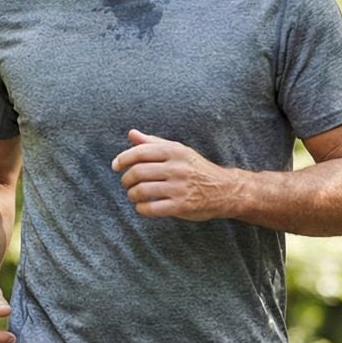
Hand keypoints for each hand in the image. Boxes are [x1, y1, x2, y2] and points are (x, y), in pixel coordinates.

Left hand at [111, 129, 234, 220]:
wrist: (225, 190)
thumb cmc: (196, 169)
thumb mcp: (179, 151)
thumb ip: (154, 143)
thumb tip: (131, 134)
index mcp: (175, 151)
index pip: (140, 152)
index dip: (122, 159)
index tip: (116, 166)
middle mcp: (177, 168)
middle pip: (138, 172)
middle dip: (126, 179)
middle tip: (126, 183)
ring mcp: (180, 187)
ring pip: (142, 190)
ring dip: (132, 194)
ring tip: (133, 195)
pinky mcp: (182, 206)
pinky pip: (151, 208)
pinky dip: (141, 208)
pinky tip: (142, 206)